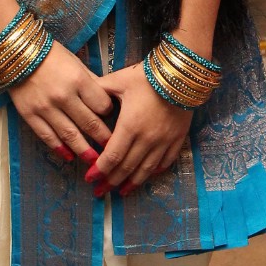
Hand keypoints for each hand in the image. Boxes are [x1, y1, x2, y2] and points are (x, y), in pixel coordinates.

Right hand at [8, 42, 113, 159]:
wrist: (16, 53)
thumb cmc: (51, 56)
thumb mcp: (76, 63)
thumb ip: (90, 82)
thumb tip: (105, 101)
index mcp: (78, 80)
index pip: (101, 105)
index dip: (109, 114)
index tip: (111, 119)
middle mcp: (63, 96)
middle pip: (89, 123)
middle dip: (102, 138)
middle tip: (112, 150)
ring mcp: (45, 107)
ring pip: (70, 134)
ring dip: (83, 150)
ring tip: (95, 161)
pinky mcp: (30, 115)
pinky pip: (47, 136)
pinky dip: (59, 148)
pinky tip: (68, 156)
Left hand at [84, 64, 191, 195]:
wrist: (182, 73)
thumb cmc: (147, 76)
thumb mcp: (118, 80)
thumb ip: (99, 91)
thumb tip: (82, 98)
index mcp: (129, 127)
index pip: (111, 157)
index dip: (99, 170)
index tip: (89, 178)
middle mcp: (147, 139)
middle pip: (126, 168)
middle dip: (110, 182)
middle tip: (99, 191)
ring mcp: (164, 141)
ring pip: (145, 170)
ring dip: (132, 183)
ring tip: (121, 192)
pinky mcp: (177, 138)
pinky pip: (165, 162)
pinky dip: (154, 172)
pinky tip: (146, 176)